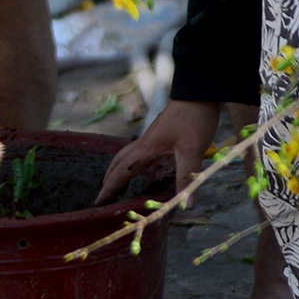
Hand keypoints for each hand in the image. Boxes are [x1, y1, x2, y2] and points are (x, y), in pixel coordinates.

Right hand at [96, 99, 221, 203]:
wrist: (199, 93)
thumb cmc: (193, 120)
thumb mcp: (191, 150)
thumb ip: (187, 177)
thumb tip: (187, 205)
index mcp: (147, 148)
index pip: (122, 171)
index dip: (110, 188)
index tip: (98, 202)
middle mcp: (145, 143)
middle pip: (119, 161)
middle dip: (109, 179)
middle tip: (104, 195)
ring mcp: (152, 137)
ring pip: (128, 155)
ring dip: (118, 169)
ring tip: (116, 182)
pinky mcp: (160, 133)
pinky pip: (138, 152)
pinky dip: (132, 162)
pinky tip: (142, 166)